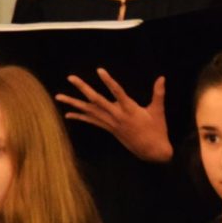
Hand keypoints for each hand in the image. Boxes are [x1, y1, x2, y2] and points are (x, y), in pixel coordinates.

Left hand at [56, 71, 172, 162]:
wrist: (152, 152)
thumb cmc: (157, 130)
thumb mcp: (158, 111)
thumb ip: (158, 93)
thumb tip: (162, 77)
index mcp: (130, 110)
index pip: (117, 92)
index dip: (108, 81)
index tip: (100, 70)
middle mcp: (117, 116)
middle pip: (96, 100)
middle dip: (83, 88)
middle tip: (71, 77)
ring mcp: (111, 123)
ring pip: (89, 111)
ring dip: (73, 103)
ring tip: (59, 96)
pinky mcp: (109, 129)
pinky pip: (91, 121)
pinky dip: (80, 117)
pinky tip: (68, 114)